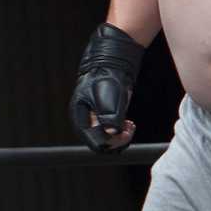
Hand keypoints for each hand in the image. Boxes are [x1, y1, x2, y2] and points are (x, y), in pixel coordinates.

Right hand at [70, 23, 143, 152]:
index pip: (95, 142)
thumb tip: (112, 132)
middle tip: (128, 129)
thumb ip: (108, 115)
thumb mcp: (107, 96)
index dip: (112, 141)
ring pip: (108, 141)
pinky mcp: (106, 119)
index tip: (125, 132)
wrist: (111, 65)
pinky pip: (112, 134)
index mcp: (81, 119)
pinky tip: (129, 123)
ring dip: (120, 138)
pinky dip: (122, 133)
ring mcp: (96, 122)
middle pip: (101, 145)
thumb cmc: (105, 78)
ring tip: (129, 125)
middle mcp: (87, 123)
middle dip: (117, 140)